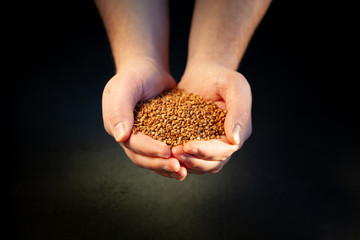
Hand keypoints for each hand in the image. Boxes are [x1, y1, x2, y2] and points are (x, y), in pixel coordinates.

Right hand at [102, 57, 186, 179]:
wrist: (147, 69)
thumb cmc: (134, 75)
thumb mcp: (123, 87)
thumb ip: (119, 110)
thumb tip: (121, 136)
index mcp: (118, 128)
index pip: (134, 145)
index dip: (150, 150)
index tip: (167, 152)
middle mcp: (129, 137)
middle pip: (143, 158)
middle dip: (160, 164)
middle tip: (179, 168)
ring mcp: (145, 138)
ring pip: (155, 159)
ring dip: (168, 167)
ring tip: (184, 172)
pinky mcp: (159, 136)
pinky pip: (166, 151)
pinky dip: (176, 158)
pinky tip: (189, 163)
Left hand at [172, 61, 251, 173]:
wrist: (204, 73)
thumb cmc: (221, 76)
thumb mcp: (235, 85)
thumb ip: (239, 110)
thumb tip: (235, 140)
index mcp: (239, 131)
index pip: (224, 150)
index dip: (207, 152)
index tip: (188, 147)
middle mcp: (226, 142)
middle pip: (213, 163)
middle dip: (194, 161)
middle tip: (174, 153)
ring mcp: (211, 144)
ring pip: (200, 164)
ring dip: (185, 163)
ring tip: (169, 154)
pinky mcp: (195, 142)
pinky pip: (188, 156)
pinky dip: (178, 158)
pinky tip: (165, 153)